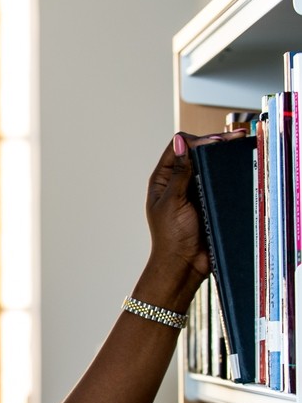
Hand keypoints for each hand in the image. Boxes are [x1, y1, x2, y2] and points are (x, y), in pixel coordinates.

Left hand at [145, 130, 246, 288]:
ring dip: (222, 156)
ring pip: (209, 165)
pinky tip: (239, 164)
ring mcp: (194, 191)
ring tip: (240, 145)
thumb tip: (181, 143)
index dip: (196, 141)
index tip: (216, 142)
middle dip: (214, 143)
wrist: (184, 263)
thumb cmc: (172, 236)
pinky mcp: (208, 200)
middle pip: (195, 153)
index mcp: (162, 179)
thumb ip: (179, 173)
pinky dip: (228, 172)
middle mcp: (177, 181)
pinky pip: (219, 181)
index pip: (178, 147)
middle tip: (235, 138)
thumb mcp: (174, 201)